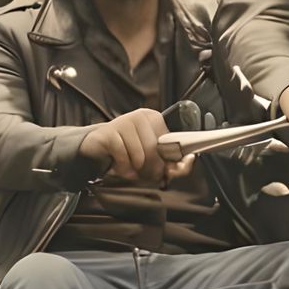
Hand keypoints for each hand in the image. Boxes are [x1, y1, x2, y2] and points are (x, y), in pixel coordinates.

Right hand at [79, 109, 193, 184]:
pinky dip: (122, 167)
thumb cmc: (127, 152)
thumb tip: (190, 161)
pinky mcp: (109, 132)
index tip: (165, 169)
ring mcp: (124, 122)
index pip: (172, 141)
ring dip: (134, 168)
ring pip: (140, 155)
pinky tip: (119, 165)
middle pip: (155, 150)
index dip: (169, 161)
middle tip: (142, 171)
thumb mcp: (152, 157)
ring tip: (129, 165)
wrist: (98, 148)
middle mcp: (140, 116)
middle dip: (150, 168)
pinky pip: (124, 157)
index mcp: (154, 118)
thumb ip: (173, 163)